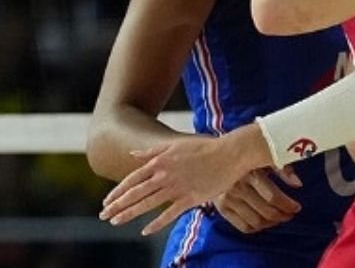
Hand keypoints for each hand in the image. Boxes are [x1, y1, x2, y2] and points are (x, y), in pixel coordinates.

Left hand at [99, 125, 265, 235]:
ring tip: (115, 222)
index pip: (132, 179)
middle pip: (135, 193)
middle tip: (103, 215)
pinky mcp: (190, 198)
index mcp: (160, 161)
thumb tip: (132, 154)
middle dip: (117, 205)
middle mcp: (164, 175)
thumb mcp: (176, 144)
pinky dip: (157, 223)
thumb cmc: (205, 146)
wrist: (230, 153)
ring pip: (148, 204)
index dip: (117, 191)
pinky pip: (169, 214)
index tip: (106, 201)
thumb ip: (153, 151)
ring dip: (130, 214)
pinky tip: (145, 231)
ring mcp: (177, 188)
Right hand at [212, 167, 301, 233]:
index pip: (273, 197)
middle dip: (282, 215)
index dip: (287, 205)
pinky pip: (242, 226)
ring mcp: (229, 199)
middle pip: (266, 211)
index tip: (296, 207)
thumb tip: (298, 184)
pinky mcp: (222, 208)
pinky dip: (256, 228)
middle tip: (290, 214)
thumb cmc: (246, 158)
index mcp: (251, 174)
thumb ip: (283, 169)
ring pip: (255, 221)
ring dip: (271, 223)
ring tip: (279, 218)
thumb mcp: (264, 158)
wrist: (215, 160)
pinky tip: (264, 223)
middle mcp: (238, 188)